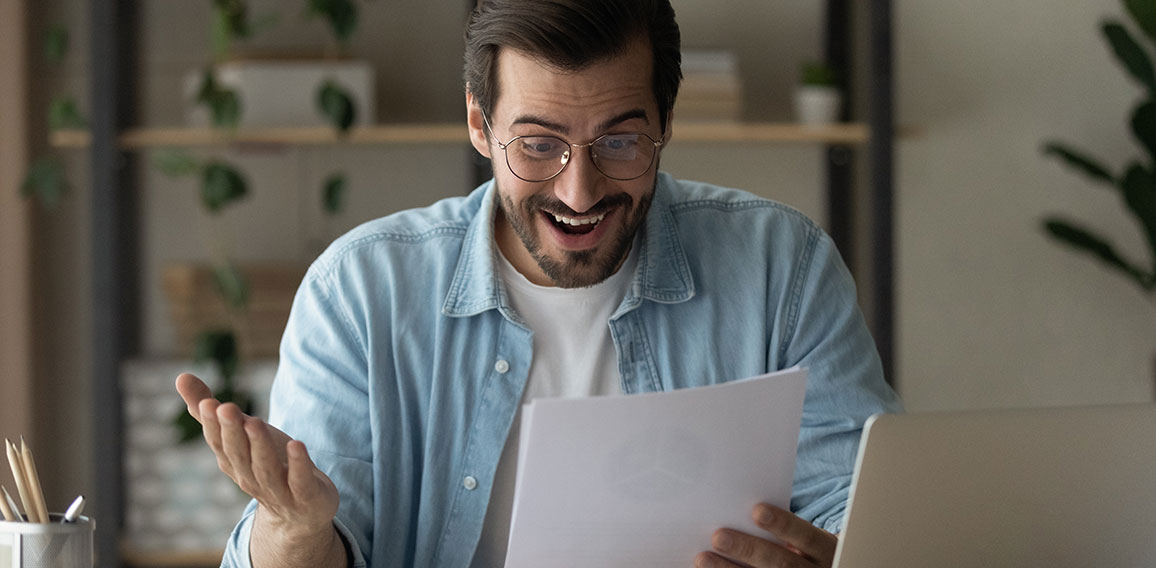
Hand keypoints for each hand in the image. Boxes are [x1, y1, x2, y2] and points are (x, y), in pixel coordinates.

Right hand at [175, 373, 339, 542]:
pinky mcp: (305, 496)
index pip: (219, 443)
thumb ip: (212, 411)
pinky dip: (298, 464)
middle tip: (226, 407)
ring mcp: (278, 491)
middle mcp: (251, 478)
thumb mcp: (243, 435)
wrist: (300, 513)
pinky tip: (297, 444)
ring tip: (255, 422)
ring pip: (265, 469)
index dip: (213, 425)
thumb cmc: (269, 464)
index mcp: (234, 462)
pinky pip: (299, 482)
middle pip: (238, 455)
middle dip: (232, 432)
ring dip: (259, 446)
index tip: (208, 403)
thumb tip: (181, 376)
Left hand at [694, 503, 836, 567]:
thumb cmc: (803, 550)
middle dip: (748, 550)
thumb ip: (781, 529)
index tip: (757, 511)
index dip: (784, 524)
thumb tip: (737, 511)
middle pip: (781, 563)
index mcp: (824, 550)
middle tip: (718, 536)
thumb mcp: (804, 540)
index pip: (806, 536)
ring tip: (703, 559)